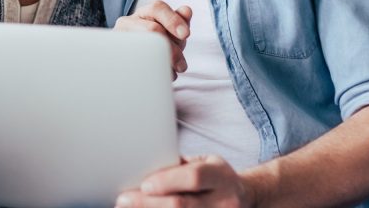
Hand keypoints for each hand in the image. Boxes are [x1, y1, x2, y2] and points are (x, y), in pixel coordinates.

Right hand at [113, 1, 191, 78]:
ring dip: (163, 63)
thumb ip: (179, 20)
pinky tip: (160, 75)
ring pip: (143, 48)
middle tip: (181, 65)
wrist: (131, 61)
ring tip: (173, 72)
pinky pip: (135, 64)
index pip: (157, 8)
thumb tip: (187, 11)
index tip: (186, 34)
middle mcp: (128, 22)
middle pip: (152, 29)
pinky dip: (153, 72)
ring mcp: (120, 38)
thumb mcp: (169, 31)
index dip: (173, 20)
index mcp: (144, 13)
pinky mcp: (117, 55)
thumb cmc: (155, 42)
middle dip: (172, 49)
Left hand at [116, 156, 251, 207]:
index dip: (167, 181)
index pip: (194, 178)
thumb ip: (179, 166)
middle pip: (182, 205)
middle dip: (149, 203)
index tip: (144, 184)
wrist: (245, 199)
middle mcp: (224, 201)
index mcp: (221, 177)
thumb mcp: (205, 163)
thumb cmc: (215, 178)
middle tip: (123, 200)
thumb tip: (143, 167)